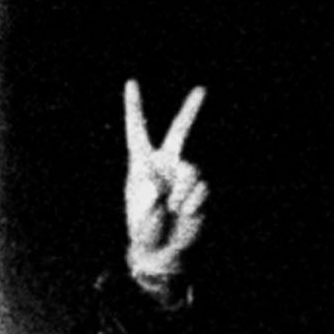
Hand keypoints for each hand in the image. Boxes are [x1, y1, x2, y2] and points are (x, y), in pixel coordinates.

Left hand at [120, 79, 209, 296]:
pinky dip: (192, 203)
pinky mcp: (201, 188)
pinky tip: (185, 214)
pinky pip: (201, 188)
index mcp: (141, 163)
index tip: (131, 82)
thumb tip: (160, 180)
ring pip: (192, 169)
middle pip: (180, 131)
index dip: (135, 107)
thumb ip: (148, 196)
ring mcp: (184, 175)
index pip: (137, 130)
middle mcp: (166, 163)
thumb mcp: (140, 213)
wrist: (164, 250)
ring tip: (173, 209)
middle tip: (202, 88)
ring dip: (181, 193)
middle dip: (191, 110)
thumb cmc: (144, 230)